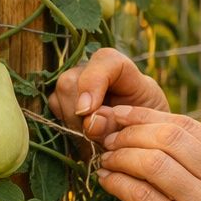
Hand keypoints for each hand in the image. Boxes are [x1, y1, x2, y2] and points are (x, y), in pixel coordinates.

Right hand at [47, 48, 167, 148]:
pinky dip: (67, 126)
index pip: (105, 60)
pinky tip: (83, 138)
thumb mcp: (141, 127)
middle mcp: (96, 70)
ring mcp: (78, 81)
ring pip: (59, 95)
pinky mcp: (64, 97)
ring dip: (73, 123)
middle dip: (79, 114)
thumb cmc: (146, 129)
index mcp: (125, 70)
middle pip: (72, 80)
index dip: (92, 82)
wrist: (141, 139)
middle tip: (95, 137)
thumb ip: (119, 122)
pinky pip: (54, 108)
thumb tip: (90, 121)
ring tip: (93, 140)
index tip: (87, 111)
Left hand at [91, 103, 200, 200]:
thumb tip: (148, 132)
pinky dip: (117, 183)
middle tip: (106, 139)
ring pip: (152, 163)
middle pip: (167, 137)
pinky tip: (107, 181)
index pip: (186, 124)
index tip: (118, 116)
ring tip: (105, 160)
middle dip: (129, 133)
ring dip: (120, 156)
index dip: (144, 116)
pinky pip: (141, 196)